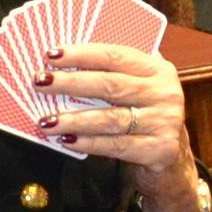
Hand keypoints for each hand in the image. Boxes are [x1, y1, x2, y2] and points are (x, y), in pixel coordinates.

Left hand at [40, 40, 192, 189]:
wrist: (171, 157)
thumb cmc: (143, 116)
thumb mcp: (136, 90)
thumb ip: (111, 75)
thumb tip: (62, 64)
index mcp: (158, 70)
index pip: (116, 55)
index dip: (81, 54)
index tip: (51, 55)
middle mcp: (165, 93)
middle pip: (110, 85)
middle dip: (70, 83)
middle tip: (40, 83)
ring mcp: (164, 122)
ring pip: (110, 119)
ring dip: (73, 119)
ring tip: (46, 121)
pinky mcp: (159, 150)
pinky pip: (116, 146)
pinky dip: (88, 143)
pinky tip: (66, 140)